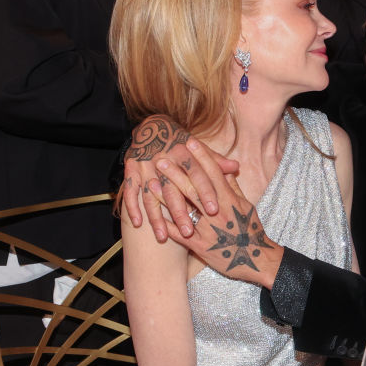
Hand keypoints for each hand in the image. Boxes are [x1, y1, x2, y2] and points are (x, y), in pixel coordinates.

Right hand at [122, 115, 239, 240]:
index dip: (205, 191)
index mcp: (183, 152)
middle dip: (180, 211)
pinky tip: (137, 224)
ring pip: (150, 194)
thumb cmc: (180, 142)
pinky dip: (132, 207)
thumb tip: (236, 167)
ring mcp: (145, 165)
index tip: (214, 210)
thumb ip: (215, 160)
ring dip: (156, 217)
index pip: (197, 173)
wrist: (152, 127)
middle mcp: (163, 158)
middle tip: (190, 232)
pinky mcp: (131, 169)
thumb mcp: (197, 149)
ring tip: (162, 238)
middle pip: (173, 189)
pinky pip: (129, 191)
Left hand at [162, 145, 283, 289]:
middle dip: (177, 172)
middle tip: (161, 158)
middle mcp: (218, 213)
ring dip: (165, 194)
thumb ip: (233, 188)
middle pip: (194, 188)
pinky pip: (178, 233)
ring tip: (150, 182)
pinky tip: (151, 213)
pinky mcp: (199, 246)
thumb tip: (227, 168)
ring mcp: (207, 230)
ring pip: (183, 208)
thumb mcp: (246, 206)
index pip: (213, 174)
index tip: (189, 142)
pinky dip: (164, 222)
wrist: (256, 260)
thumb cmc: (252, 230)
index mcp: (230, 201)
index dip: (201, 157)